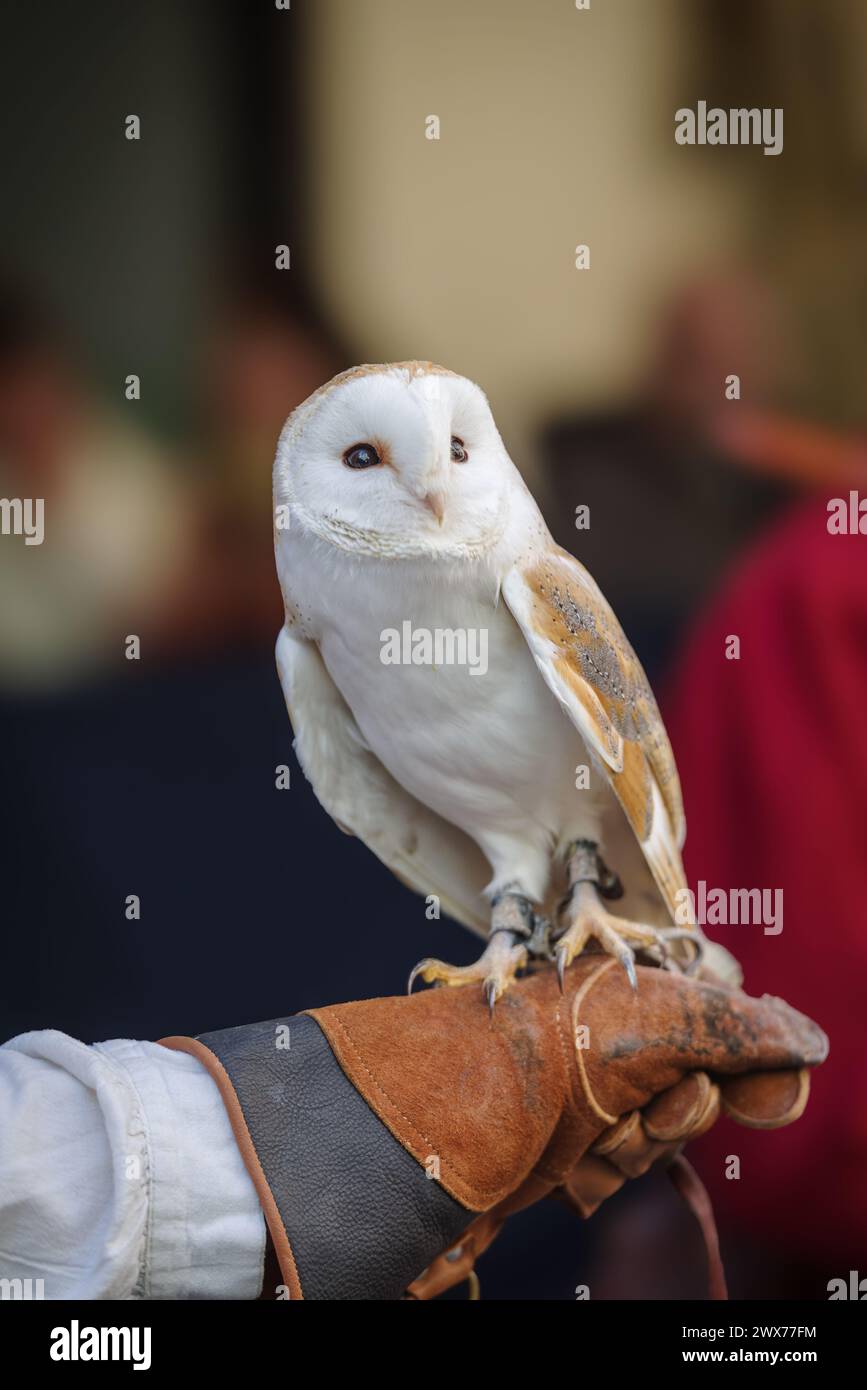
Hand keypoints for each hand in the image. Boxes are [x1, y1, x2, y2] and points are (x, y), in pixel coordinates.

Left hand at [308, 954, 826, 1298]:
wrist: (415, 1132)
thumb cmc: (521, 1056)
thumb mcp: (639, 1022)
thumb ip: (730, 1026)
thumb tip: (808, 1041)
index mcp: (616, 977)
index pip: (712, 1007)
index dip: (741, 1047)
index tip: (758, 1080)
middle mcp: (598, 1025)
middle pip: (691, 1077)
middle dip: (678, 1105)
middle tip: (651, 1108)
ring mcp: (574, 1085)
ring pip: (657, 1130)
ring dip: (638, 1143)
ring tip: (594, 1138)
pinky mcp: (553, 1140)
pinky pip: (616, 1168)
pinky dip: (603, 1173)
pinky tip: (566, 1168)